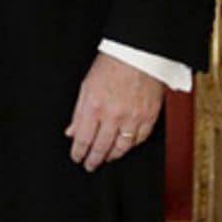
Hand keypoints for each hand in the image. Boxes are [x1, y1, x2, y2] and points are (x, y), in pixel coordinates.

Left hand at [66, 53, 164, 171]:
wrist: (139, 56)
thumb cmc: (112, 66)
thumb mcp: (86, 86)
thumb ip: (78, 112)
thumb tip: (72, 131)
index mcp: (94, 106)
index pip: (83, 138)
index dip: (79, 152)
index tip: (77, 157)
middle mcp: (114, 115)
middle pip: (101, 146)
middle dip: (94, 159)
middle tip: (89, 165)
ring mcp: (133, 118)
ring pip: (122, 147)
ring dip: (112, 156)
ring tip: (105, 159)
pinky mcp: (150, 117)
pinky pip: (140, 139)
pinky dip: (131, 146)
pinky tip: (124, 147)